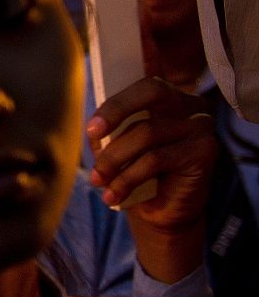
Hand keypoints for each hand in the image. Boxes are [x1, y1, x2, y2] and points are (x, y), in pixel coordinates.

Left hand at [88, 76, 217, 282]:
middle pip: (152, 91)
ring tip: (99, 181)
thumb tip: (94, 129)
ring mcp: (201, 126)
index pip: (145, 82)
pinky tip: (114, 196)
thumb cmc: (137, 175)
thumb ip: (108, 131)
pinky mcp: (205, 150)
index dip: (117, 100)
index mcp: (169, 98)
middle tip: (93, 137)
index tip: (92, 128)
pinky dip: (127, 179)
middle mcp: (190, 106)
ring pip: (146, 132)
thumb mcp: (116, 149)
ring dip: (113, 159)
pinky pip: (155, 159)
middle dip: (116, 111)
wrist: (161, 213)